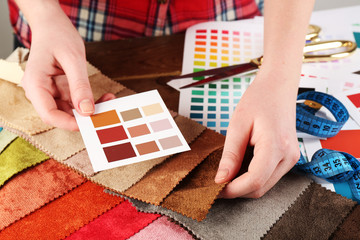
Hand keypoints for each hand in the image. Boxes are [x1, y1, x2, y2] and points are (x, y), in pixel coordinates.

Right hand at [21, 2, 113, 130]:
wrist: (52, 24)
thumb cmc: (58, 35)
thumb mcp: (73, 59)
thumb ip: (79, 85)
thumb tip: (87, 110)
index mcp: (35, 84)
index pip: (49, 114)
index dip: (69, 123)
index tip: (91, 121)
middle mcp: (40, 91)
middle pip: (60, 115)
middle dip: (83, 116)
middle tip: (106, 111)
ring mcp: (50, 91)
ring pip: (70, 111)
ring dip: (90, 109)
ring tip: (109, 100)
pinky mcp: (60, 90)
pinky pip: (75, 102)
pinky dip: (90, 102)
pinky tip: (105, 97)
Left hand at [215, 69, 299, 197]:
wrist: (278, 87)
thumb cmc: (259, 99)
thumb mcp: (238, 125)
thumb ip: (231, 155)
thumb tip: (221, 179)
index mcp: (276, 146)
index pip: (254, 181)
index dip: (233, 190)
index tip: (215, 190)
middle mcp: (288, 157)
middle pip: (260, 188)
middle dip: (236, 190)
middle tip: (216, 183)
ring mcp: (291, 158)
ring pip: (264, 185)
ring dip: (244, 185)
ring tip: (226, 174)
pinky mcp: (288, 157)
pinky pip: (269, 176)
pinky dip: (252, 177)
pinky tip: (239, 167)